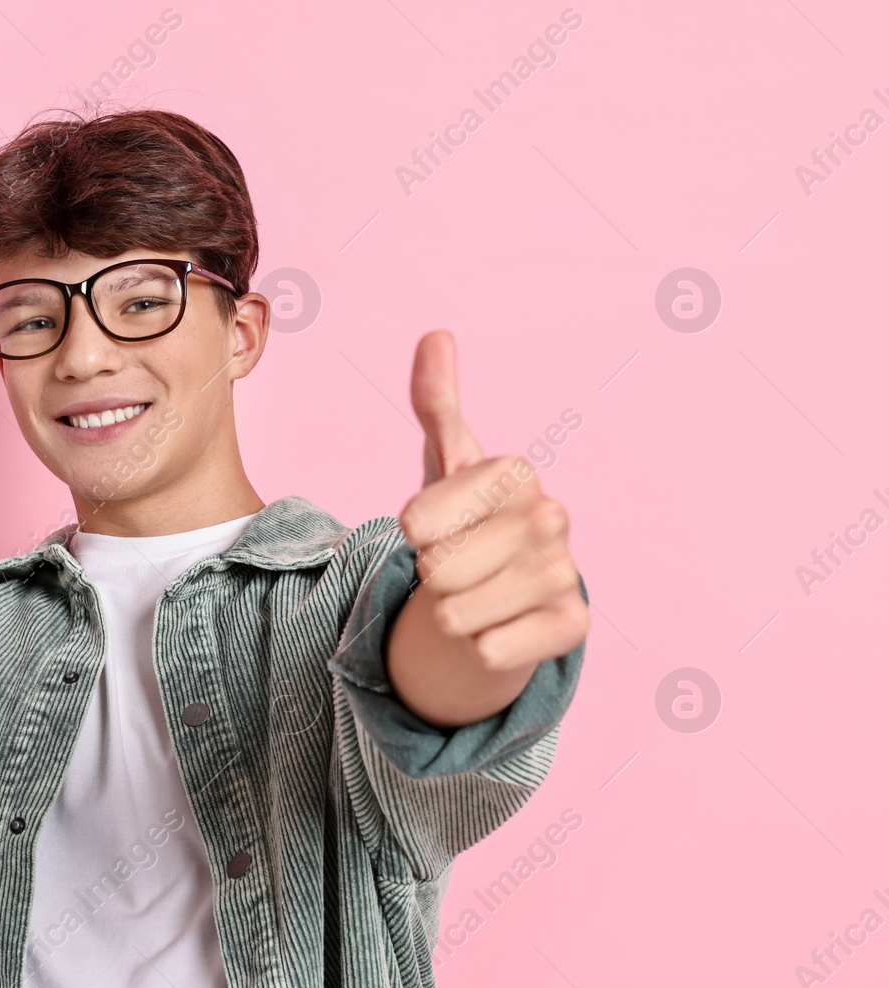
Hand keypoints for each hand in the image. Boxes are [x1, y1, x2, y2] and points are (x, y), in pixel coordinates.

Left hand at [397, 331, 587, 674]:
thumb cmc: (468, 517)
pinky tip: (502, 623)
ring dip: (452, 613)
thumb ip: (434, 401)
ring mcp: (567, 574)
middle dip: (432, 575)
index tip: (437, 525)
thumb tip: (436, 334)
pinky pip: (486, 652)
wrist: (504, 587)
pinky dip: (479, 647)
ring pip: (454, 616)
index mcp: (515, 473)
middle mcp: (552, 517)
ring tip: (478, 590)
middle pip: (435, 571)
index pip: (416, 522)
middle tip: (460, 561)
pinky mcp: (573, 628)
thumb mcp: (445, 460)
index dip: (413, 532)